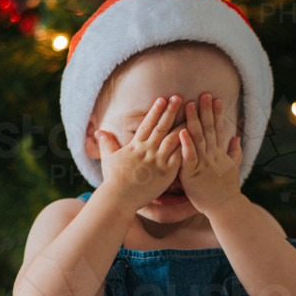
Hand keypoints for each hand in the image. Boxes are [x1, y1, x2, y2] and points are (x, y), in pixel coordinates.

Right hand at [95, 96, 185, 211]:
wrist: (119, 198)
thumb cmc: (113, 181)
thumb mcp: (108, 159)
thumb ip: (106, 144)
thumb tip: (98, 132)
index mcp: (136, 146)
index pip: (147, 124)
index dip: (155, 110)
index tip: (162, 98)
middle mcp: (148, 150)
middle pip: (162, 127)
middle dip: (170, 111)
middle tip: (179, 97)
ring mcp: (158, 161)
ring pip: (173, 139)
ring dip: (183, 126)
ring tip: (193, 115)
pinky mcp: (167, 173)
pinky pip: (179, 157)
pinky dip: (187, 147)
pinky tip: (196, 138)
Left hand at [177, 93, 242, 215]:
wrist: (224, 207)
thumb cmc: (225, 190)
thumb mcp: (233, 168)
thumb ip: (234, 152)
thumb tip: (237, 138)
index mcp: (219, 153)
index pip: (218, 129)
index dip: (216, 113)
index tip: (216, 98)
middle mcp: (212, 155)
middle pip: (208, 129)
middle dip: (206, 110)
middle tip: (203, 93)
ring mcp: (203, 163)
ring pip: (198, 138)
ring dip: (194, 121)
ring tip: (189, 105)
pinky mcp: (193, 174)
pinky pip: (189, 157)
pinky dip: (186, 144)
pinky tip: (182, 132)